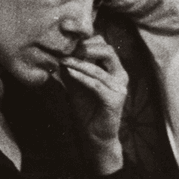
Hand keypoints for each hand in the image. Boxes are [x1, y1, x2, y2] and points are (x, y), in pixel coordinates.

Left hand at [58, 36, 127, 173]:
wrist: (95, 137)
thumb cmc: (86, 111)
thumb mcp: (75, 86)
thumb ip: (71, 71)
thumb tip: (58, 55)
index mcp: (114, 70)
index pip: (105, 45)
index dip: (87, 42)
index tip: (67, 44)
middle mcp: (120, 75)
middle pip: (107, 50)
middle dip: (85, 47)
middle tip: (66, 49)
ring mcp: (120, 87)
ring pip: (99, 68)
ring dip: (78, 62)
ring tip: (63, 60)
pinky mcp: (115, 99)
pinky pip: (96, 84)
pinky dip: (82, 77)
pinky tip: (69, 73)